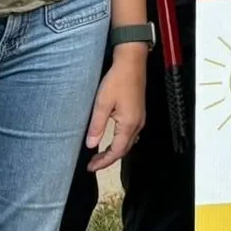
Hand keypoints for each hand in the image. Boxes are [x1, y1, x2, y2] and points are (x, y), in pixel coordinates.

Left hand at [86, 48, 146, 172]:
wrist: (132, 63)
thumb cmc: (117, 80)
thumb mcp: (102, 103)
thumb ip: (97, 126)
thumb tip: (91, 145)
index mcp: (128, 124)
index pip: (117, 151)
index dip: (104, 162)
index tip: (90, 168)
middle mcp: (137, 124)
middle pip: (125, 149)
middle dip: (109, 159)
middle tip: (93, 164)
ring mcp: (140, 118)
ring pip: (128, 142)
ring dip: (115, 151)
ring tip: (100, 155)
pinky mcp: (139, 112)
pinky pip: (130, 134)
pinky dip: (120, 142)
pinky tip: (112, 140)